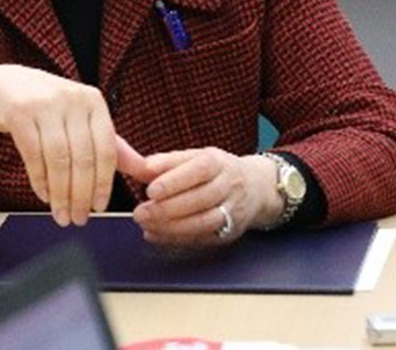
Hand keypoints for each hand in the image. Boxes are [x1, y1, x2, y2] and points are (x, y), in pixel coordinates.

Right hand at [0, 64, 120, 226]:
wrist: (7, 85)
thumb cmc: (52, 108)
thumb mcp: (84, 119)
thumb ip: (113, 147)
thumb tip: (148, 173)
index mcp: (94, 101)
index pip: (106, 148)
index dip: (104, 183)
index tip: (99, 208)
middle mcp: (72, 99)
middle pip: (82, 157)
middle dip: (81, 195)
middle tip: (79, 219)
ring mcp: (45, 104)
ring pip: (58, 159)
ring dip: (60, 193)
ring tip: (61, 215)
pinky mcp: (19, 112)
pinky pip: (33, 155)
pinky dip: (39, 180)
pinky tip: (43, 195)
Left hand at [129, 148, 282, 246]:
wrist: (255, 187)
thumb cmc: (215, 170)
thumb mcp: (194, 156)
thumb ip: (167, 161)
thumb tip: (141, 166)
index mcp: (218, 162)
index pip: (198, 170)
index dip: (174, 181)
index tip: (150, 190)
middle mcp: (229, 186)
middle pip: (201, 199)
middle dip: (168, 209)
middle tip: (140, 213)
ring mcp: (233, 211)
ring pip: (204, 222)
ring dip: (172, 227)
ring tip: (146, 225)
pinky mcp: (231, 233)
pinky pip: (204, 239)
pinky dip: (177, 239)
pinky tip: (156, 235)